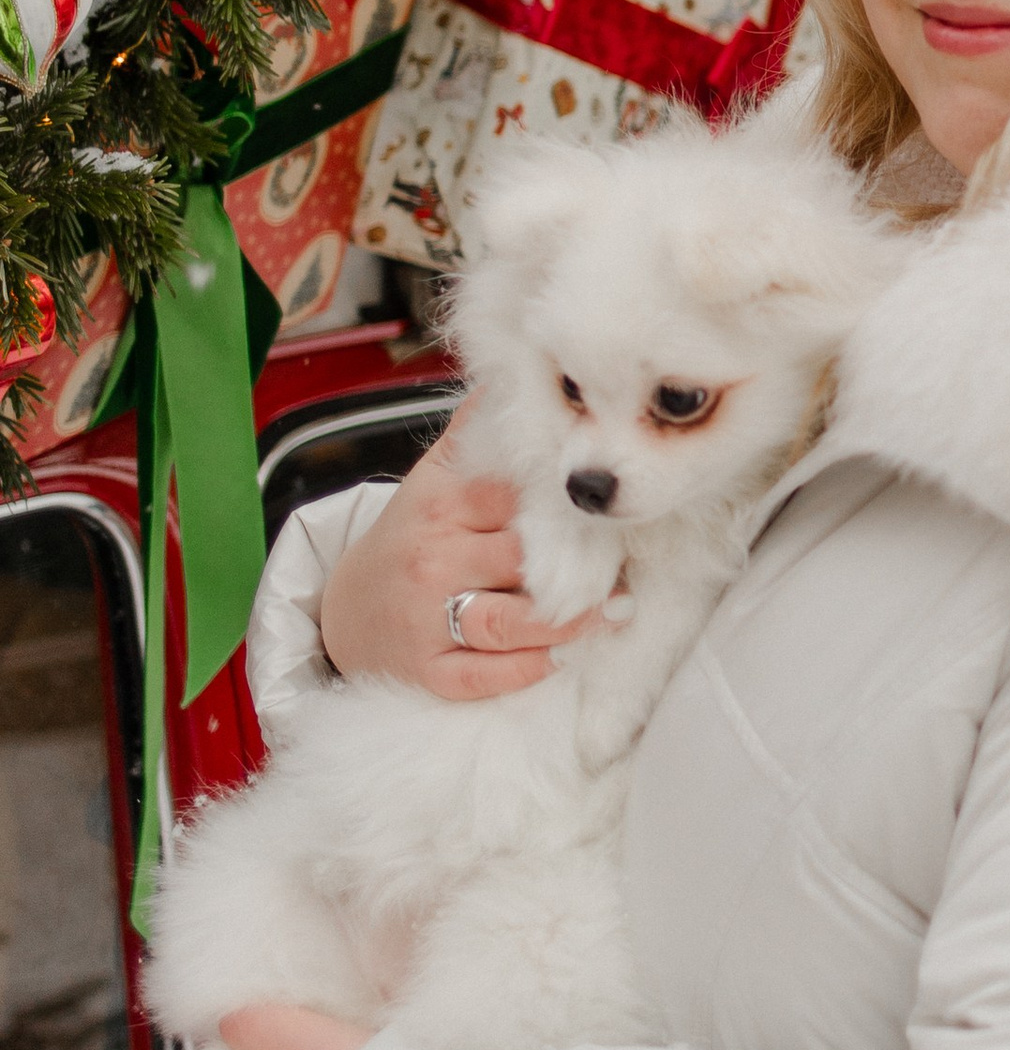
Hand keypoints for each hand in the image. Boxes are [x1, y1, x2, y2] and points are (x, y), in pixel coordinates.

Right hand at [317, 403, 597, 697]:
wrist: (343, 610)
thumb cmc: (410, 536)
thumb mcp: (434, 478)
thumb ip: (476, 435)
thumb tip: (511, 375)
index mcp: (439, 505)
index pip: (514, 498)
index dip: (567, 503)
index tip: (608, 504)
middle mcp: (431, 561)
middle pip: (520, 559)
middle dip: (580, 562)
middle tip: (626, 561)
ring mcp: (426, 620)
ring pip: (509, 622)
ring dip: (570, 620)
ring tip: (614, 608)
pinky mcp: (427, 671)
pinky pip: (486, 675)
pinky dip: (529, 667)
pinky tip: (562, 654)